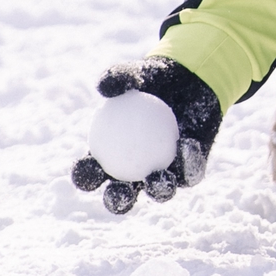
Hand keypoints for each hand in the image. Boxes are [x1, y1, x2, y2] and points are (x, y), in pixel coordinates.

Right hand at [69, 58, 222, 214]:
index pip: (90, 172)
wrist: (188, 81)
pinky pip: (189, 172)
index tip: (88, 166)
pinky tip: (187, 146)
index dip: (84, 176)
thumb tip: (104, 86)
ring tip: (159, 178)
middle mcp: (134, 171)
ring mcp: (163, 172)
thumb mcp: (135, 74)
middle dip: (117, 201)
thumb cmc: (152, 80)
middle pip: (121, 196)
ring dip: (158, 189)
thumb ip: (117, 77)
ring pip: (158, 191)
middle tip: (120, 191)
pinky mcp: (190, 169)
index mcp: (109, 155)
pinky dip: (188, 162)